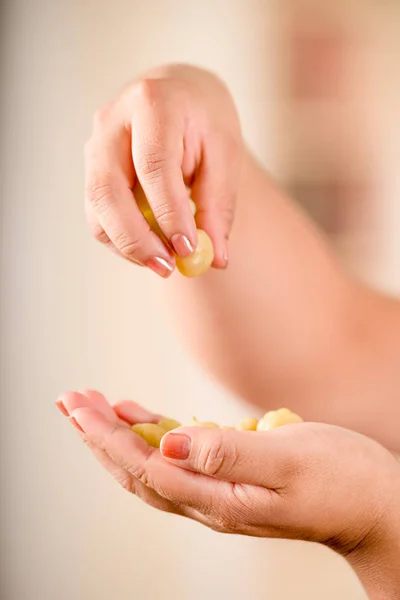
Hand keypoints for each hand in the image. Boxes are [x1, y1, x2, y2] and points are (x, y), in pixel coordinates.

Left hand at [56, 391, 399, 568]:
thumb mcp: (290, 460)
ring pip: (152, 464)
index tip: (80, 408)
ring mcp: (218, 492)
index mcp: (219, 500)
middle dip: (98, 436)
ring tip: (90, 405)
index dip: (107, 438)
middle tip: (70, 401)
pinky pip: (178, 457)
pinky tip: (139, 414)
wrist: (375, 504)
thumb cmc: (341, 479)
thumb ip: (228, 454)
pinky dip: (152, 433)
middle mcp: (210, 502)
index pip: (146, 468)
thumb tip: (169, 443)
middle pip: (138, 469)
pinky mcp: (230, 477)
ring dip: (117, 435)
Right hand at [84, 64, 242, 276]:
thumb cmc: (205, 123)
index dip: (168, 211)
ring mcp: (95, 146)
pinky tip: (152, 248)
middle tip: (168, 268)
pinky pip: (98, 216)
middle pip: (108, 189)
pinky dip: (123, 241)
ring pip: (97, 208)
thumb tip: (216, 258)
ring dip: (128, 245)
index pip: (153, 164)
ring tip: (165, 263)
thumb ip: (219, 205)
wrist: (179, 97)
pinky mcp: (91, 170)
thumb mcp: (226, 155)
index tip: (187, 248)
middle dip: (136, 238)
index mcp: (153, 102)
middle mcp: (112, 121)